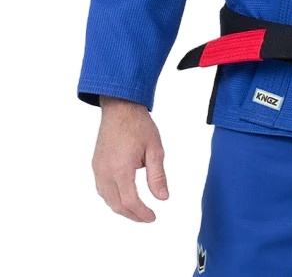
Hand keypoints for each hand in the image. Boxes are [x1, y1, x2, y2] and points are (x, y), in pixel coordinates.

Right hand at [92, 96, 168, 221]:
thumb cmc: (139, 125)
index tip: (153, 217)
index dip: (141, 213)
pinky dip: (113, 197)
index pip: (130, 201)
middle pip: (116, 204)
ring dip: (121, 208)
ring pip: (107, 198)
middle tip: (147, 217)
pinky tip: (123, 196)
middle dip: (132, 214)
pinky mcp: (96, 164)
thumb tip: (162, 198)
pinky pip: (102, 188)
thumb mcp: (155, 149)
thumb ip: (157, 176)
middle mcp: (105, 172)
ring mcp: (98, 168)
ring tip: (137, 209)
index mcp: (121, 169)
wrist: (120, 107)